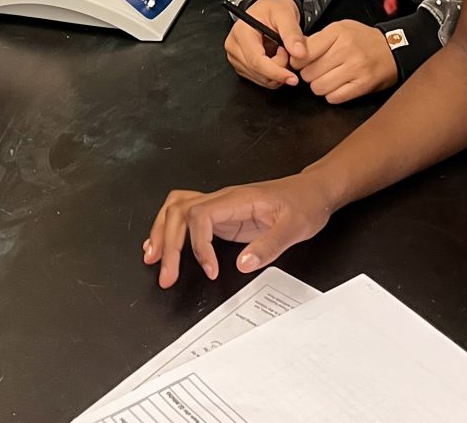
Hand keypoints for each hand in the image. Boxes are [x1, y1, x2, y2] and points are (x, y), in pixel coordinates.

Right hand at [143, 173, 332, 287]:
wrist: (312, 191)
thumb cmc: (305, 204)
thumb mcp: (295, 227)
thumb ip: (269, 245)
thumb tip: (242, 263)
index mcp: (239, 199)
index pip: (202, 215)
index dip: (199, 245)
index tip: (209, 270)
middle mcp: (224, 199)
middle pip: (181, 212)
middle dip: (168, 243)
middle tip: (167, 275)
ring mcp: (221, 205)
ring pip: (178, 209)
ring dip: (161, 232)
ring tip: (153, 258)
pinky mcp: (222, 215)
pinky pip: (187, 215)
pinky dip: (170, 227)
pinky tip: (164, 244)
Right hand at [224, 0, 307, 89]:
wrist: (269, 6)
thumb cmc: (274, 7)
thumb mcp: (286, 14)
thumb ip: (293, 34)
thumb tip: (300, 54)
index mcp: (242, 32)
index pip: (257, 61)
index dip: (276, 73)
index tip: (293, 78)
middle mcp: (234, 46)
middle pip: (258, 72)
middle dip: (279, 69)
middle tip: (289, 50)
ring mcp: (235, 57)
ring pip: (260, 78)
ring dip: (277, 71)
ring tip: (282, 51)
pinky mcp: (241, 65)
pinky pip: (259, 78)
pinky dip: (272, 73)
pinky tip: (276, 58)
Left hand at [292, 19, 397, 102]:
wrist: (392, 49)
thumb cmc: (362, 39)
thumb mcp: (340, 28)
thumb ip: (317, 39)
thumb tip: (294, 53)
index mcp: (337, 32)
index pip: (303, 53)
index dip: (298, 61)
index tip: (302, 62)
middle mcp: (346, 50)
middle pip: (308, 73)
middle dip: (309, 74)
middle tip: (318, 70)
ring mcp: (355, 69)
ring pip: (318, 87)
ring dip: (319, 86)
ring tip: (328, 78)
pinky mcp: (362, 85)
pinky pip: (333, 98)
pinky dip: (332, 94)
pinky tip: (338, 86)